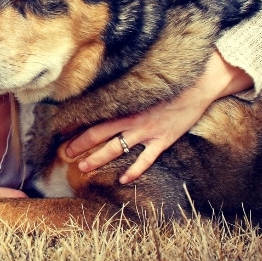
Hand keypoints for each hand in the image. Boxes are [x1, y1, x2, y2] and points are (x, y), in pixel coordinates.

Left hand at [64, 50, 253, 183]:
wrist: (199, 84)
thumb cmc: (169, 81)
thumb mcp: (143, 82)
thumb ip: (125, 90)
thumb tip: (105, 88)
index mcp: (125, 104)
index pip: (95, 115)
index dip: (77, 125)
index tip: (62, 131)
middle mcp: (132, 119)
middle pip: (98, 134)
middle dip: (79, 145)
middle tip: (65, 153)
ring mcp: (147, 131)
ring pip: (116, 149)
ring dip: (97, 159)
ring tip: (83, 167)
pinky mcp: (163, 140)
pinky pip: (145, 160)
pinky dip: (133, 171)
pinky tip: (122, 179)